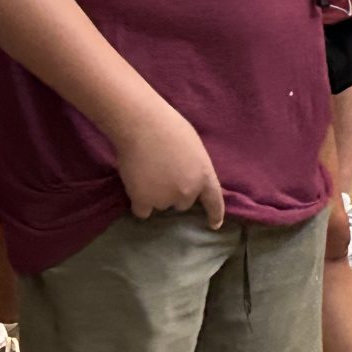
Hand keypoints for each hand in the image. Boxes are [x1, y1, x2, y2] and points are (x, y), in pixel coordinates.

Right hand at [114, 104, 225, 226]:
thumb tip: (187, 176)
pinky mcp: (144, 201)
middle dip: (175, 193)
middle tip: (162, 173)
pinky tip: (135, 187)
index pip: (214, 201)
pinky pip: (143, 212)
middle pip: (183, 203)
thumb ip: (194, 167)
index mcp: (205, 176)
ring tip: (146, 173)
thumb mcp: (194, 148)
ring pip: (161, 205)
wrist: (143, 126)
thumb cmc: (170, 127)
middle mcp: (188, 192)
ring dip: (155, 195)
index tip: (215, 225)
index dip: (215, 214)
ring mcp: (166, 199)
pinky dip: (139, 202)